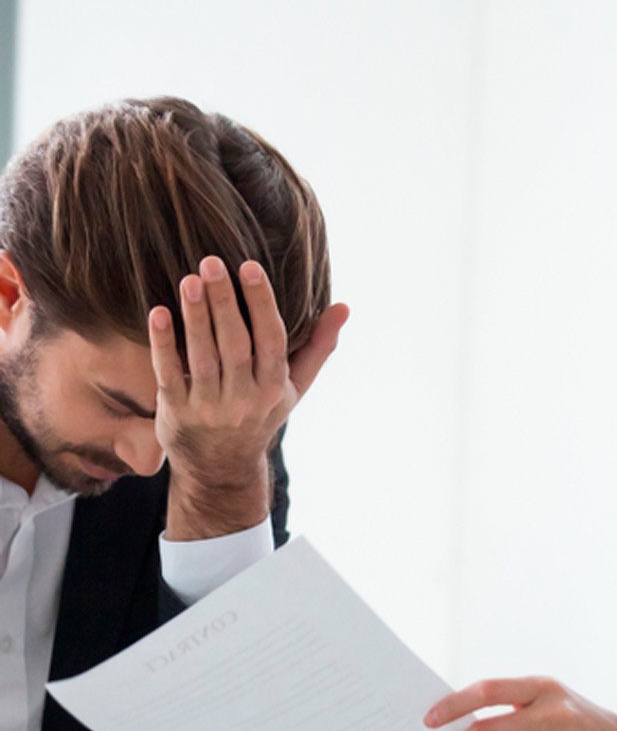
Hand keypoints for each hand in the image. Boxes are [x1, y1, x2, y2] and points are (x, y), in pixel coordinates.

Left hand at [149, 256, 348, 539]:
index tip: (249, 266)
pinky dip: (164, 344)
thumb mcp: (294, 386)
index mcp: (275, 387)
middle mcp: (245, 398)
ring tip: (189, 280)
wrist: (222, 468)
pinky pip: (170, 373)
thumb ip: (318, 346)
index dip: (261, 303)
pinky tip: (159, 313)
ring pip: (204, 357)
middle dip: (225, 302)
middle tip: (210, 262)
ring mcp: (210, 407)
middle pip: (236, 344)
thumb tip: (344, 307)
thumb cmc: (260, 414)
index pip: (271, 339)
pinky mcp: (177, 412)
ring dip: (196, 317)